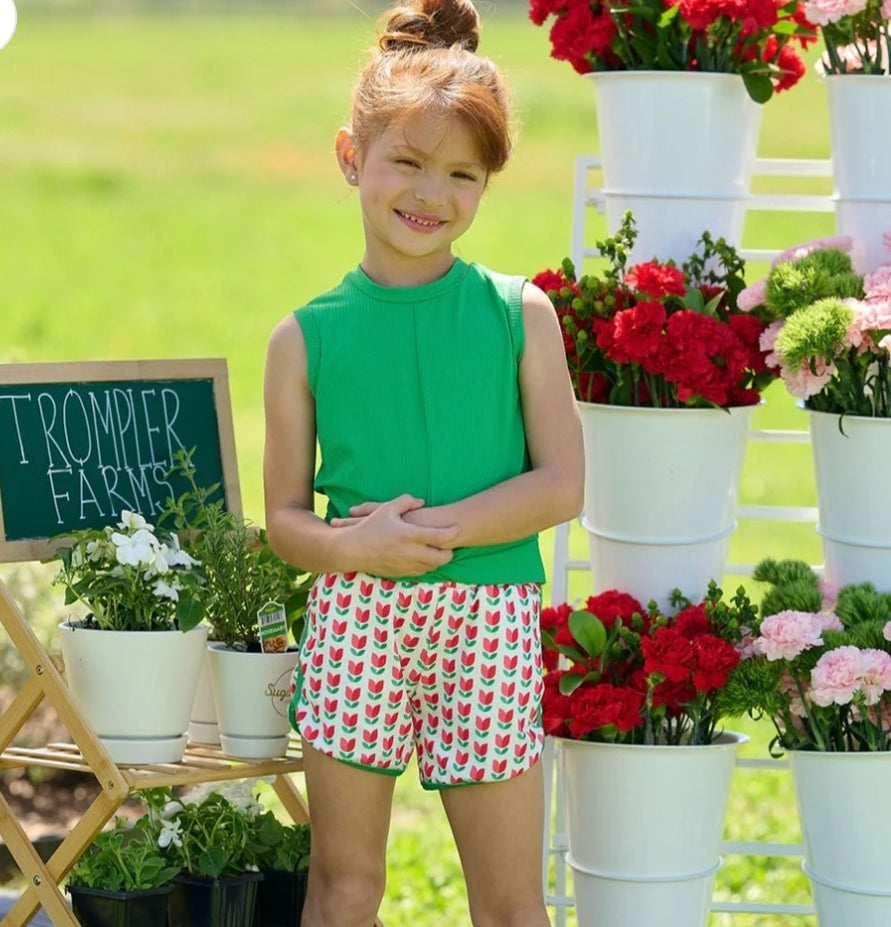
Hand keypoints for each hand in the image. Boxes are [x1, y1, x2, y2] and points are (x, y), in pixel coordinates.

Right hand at [330, 494, 459, 576]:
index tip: (459, 529)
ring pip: (431, 567)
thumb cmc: (369, 527)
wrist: (352, 549)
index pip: (439, 536)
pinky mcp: (400, 573)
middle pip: (440, 558)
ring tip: (441, 552)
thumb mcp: (387, 508)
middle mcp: (410, 553)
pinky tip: (426, 559)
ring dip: (438, 561)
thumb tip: (421, 501)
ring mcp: (405, 565)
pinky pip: (420, 572)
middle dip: (449, 552)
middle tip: (452, 545)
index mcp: (409, 535)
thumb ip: (406, 501)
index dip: (452, 533)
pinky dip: (426, 566)